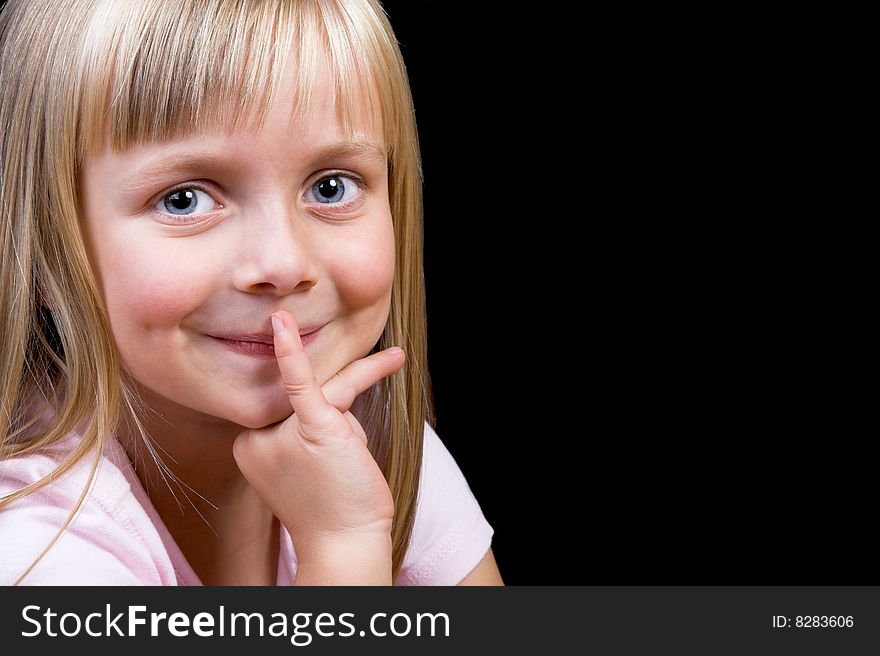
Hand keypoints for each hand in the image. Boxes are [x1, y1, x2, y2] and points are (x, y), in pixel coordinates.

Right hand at [232, 310, 404, 559]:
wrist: (346, 543)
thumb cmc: (334, 504)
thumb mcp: (313, 457)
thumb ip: (314, 419)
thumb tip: (338, 386)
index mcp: (249, 446)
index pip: (292, 409)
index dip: (320, 431)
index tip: (319, 474)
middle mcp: (255, 438)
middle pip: (310, 402)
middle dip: (335, 432)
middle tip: (334, 479)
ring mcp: (279, 432)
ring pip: (328, 396)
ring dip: (351, 433)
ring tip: (353, 453)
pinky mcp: (310, 426)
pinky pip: (300, 381)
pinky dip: (292, 352)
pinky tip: (281, 322)